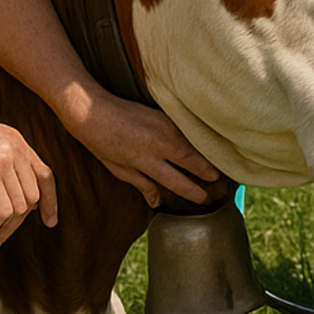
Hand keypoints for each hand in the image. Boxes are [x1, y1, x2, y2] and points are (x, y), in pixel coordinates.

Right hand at [0, 106, 56, 251]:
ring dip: (3, 230)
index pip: (44, 174)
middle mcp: (15, 149)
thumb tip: (5, 191)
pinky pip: (2, 212)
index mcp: (15, 140)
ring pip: (20, 208)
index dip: (50, 200)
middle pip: (33, 196)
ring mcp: (3, 161)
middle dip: (18, 223)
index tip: (49, 221)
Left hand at [73, 91, 223, 206]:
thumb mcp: (119, 170)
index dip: (191, 190)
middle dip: (206, 169)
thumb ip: (142, 184)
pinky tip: (204, 140)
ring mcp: (161, 125)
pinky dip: (195, 136)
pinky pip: (184, 128)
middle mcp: (157, 143)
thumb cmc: (102, 143)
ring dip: (205, 152)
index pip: (175, 179)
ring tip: (218, 161)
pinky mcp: (161, 113)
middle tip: (220, 179)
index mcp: (146, 161)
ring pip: (190, 142)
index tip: (203, 197)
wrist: (93, 111)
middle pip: (189, 159)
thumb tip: (157, 202)